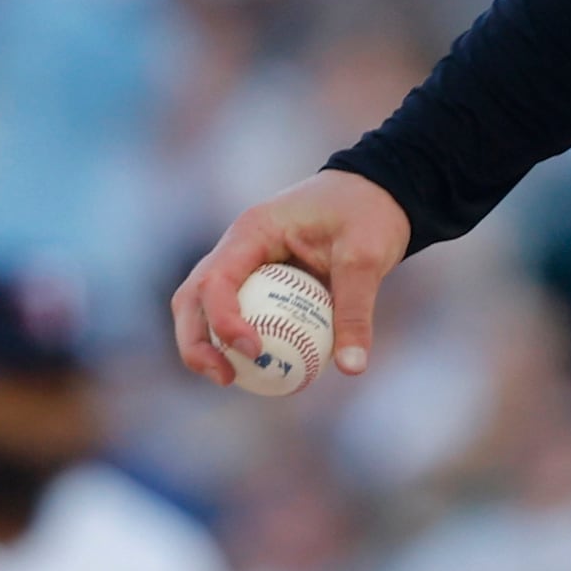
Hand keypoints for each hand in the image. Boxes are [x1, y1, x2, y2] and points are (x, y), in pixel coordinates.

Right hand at [171, 170, 409, 387]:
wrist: (378, 190)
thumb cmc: (368, 213)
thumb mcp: (367, 257)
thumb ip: (356, 310)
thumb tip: (352, 368)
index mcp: (253, 230)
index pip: (215, 279)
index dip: (223, 320)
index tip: (255, 350)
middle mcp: (237, 246)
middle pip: (192, 297)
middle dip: (196, 342)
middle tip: (223, 378)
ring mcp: (243, 262)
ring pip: (203, 307)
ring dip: (207, 345)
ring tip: (230, 380)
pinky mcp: (258, 279)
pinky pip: (237, 312)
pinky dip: (236, 340)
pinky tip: (260, 369)